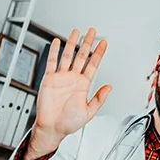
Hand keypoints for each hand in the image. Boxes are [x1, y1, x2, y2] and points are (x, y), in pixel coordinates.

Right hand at [27, 29, 111, 158]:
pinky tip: (57, 42)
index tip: (104, 43)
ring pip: (68, 56)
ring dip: (72, 43)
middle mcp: (73, 79)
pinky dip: (54, 52)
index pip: (93, 65)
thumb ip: (99, 99)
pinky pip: (52, 62)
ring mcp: (61, 78)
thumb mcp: (89, 112)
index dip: (99, 53)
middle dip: (87, 43)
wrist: (51, 128)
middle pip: (82, 56)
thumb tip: (109, 87)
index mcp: (83, 85)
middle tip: (92, 32)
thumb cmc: (68, 123)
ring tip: (76, 32)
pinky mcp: (49, 79)